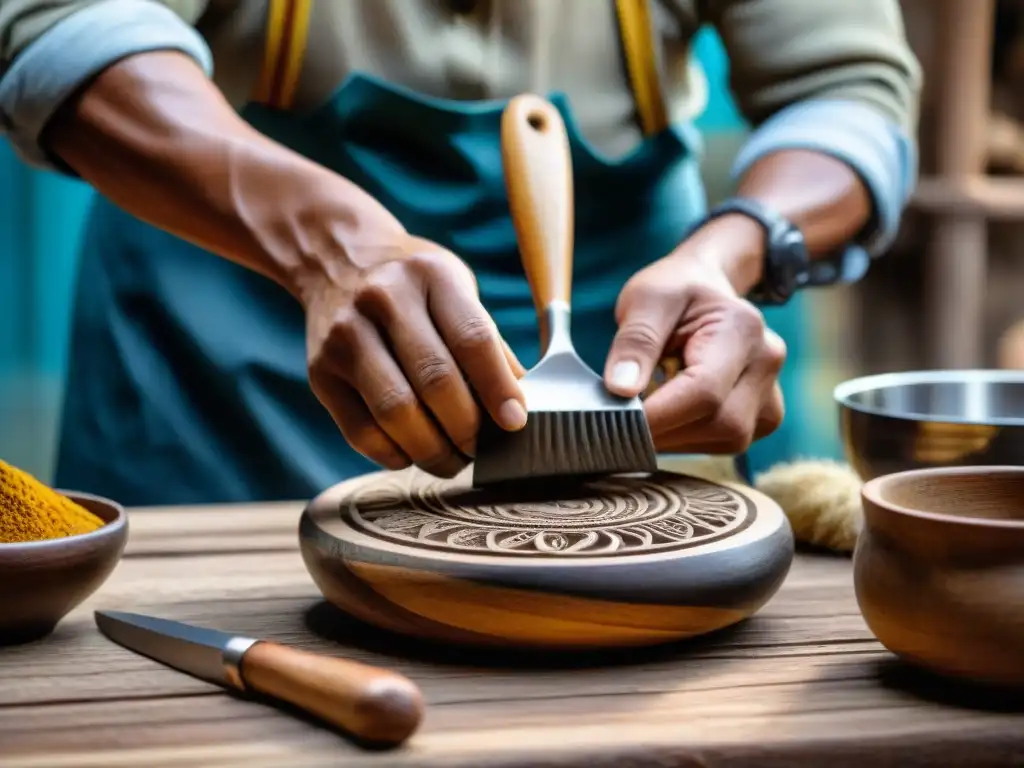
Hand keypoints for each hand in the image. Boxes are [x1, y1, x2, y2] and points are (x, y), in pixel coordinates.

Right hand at [302, 231, 526, 477]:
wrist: (336, 260)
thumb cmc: (414, 287)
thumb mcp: (457, 290)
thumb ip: (490, 344)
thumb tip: (520, 407)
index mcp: (431, 275)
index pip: (472, 339)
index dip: (498, 388)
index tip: (515, 423)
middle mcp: (383, 299)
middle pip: (435, 381)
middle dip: (467, 429)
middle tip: (483, 450)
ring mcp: (345, 335)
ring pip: (395, 412)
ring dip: (432, 450)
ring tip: (452, 461)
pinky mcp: (320, 371)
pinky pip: (360, 431)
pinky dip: (394, 454)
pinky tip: (412, 453)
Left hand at [602, 242, 785, 454]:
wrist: (708, 286)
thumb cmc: (676, 289)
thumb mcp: (646, 298)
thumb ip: (636, 341)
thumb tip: (621, 390)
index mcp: (742, 328)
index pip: (704, 391)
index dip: (658, 416)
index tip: (615, 421)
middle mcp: (766, 362)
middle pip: (720, 423)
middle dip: (666, 431)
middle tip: (623, 419)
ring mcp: (772, 392)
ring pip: (726, 439)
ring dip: (678, 438)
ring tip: (648, 410)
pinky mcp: (765, 415)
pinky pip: (728, 443)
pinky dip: (692, 439)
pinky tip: (671, 416)